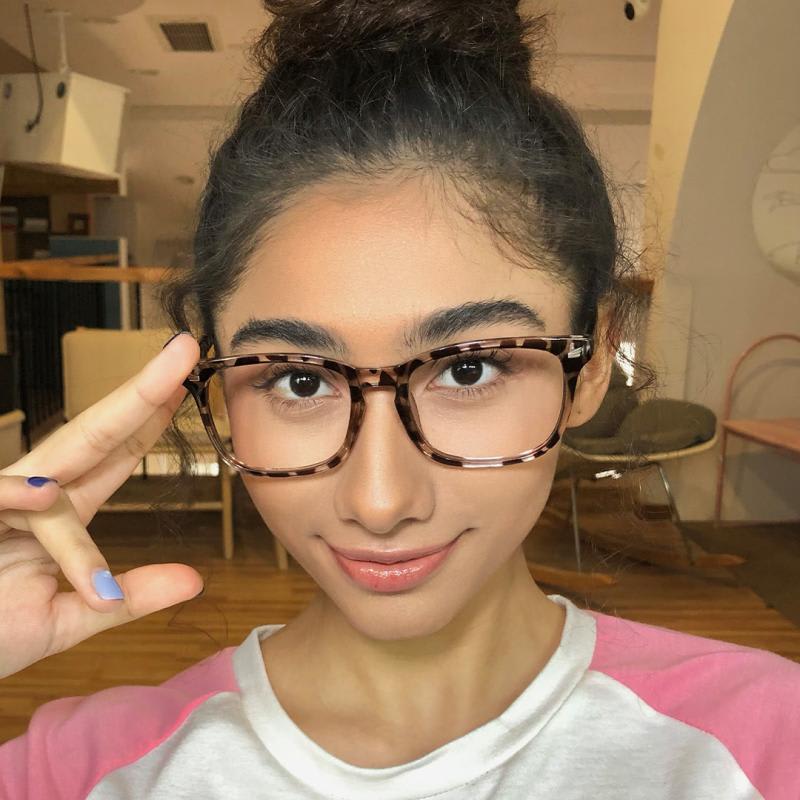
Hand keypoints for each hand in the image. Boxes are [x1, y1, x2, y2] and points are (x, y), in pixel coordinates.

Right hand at [0, 332, 203, 678]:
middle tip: (187, 348)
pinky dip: (11, 497)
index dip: (151, 416)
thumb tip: (195, 582)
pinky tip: (43, 492)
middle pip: (97, 434)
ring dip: (113, 419)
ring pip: (58, 458)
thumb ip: (127, 599)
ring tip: (169, 387)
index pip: (115, 454)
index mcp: (60, 512)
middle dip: (143, 391)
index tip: (190, 382)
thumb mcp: (66, 620)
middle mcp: (32, 495)